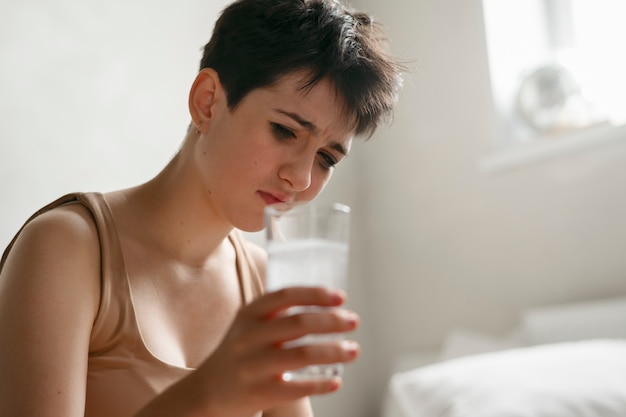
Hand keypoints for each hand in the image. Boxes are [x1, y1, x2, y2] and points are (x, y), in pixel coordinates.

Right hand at [191, 287, 359, 416]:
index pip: (285, 296)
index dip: (316, 294)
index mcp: (249, 314)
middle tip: (354, 321)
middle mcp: (249, 337)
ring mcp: (252, 365)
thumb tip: (327, 303)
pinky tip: (336, 382)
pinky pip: (295, 388)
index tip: (341, 297)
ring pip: (301, 354)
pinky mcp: (258, 393)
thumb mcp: (249, 325)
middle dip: (332, 321)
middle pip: (299, 323)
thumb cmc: (239, 353)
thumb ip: (278, 312)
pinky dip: (319, 384)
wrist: (207, 391)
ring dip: (333, 351)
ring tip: (353, 350)